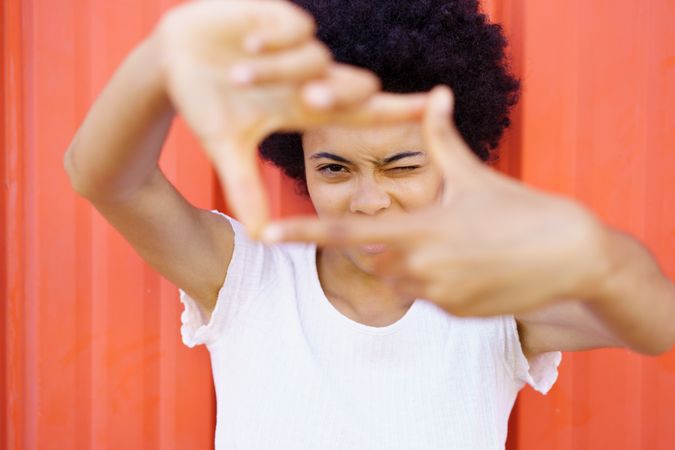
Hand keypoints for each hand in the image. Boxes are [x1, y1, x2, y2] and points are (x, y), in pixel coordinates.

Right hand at [154, 0, 426, 234]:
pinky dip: (274, 38)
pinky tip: (246, 44)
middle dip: (335, 93)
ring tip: (237, 74)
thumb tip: (259, 237)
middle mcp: (308, 76)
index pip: (363, 110)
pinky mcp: (276, 15)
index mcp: (304, 107)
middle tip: (309, 99)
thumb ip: (245, 188)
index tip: (434, 106)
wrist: (172, 61)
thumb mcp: (225, 147)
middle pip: (352, 84)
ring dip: (279, 69)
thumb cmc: (204, 104)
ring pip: (316, 58)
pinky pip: (297, 27)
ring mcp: (294, 46)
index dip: (399, 110)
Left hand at [263, 86, 610, 315]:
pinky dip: (439, 281)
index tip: (267, 233)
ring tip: (458, 244)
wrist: (573, 257)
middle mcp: (421, 267)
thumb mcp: (475, 174)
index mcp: (419, 229)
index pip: (347, 232)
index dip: (303, 232)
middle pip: (375, 257)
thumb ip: (442, 138)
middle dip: (387, 243)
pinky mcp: (457, 315)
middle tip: (427, 227)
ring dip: (414, 262)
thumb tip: (435, 93)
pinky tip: (474, 265)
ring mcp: (439, 295)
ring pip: (401, 279)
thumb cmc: (523, 210)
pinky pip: (429, 298)